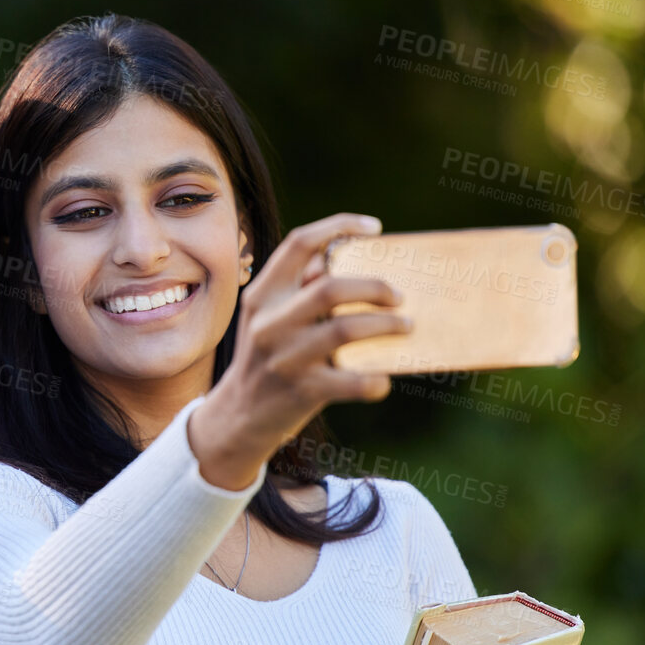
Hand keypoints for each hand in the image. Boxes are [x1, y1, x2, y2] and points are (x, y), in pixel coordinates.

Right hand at [186, 213, 410, 489]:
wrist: (238, 417)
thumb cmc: (266, 358)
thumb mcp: (267, 317)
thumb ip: (297, 286)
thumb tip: (342, 254)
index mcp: (261, 296)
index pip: (299, 244)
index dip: (338, 227)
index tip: (374, 229)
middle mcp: (269, 323)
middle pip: (330, 287)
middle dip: (375, 287)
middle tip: (398, 296)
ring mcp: (285, 358)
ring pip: (346, 329)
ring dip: (386, 325)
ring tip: (405, 326)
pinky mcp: (302, 391)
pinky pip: (354, 381)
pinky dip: (376, 379)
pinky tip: (383, 378)